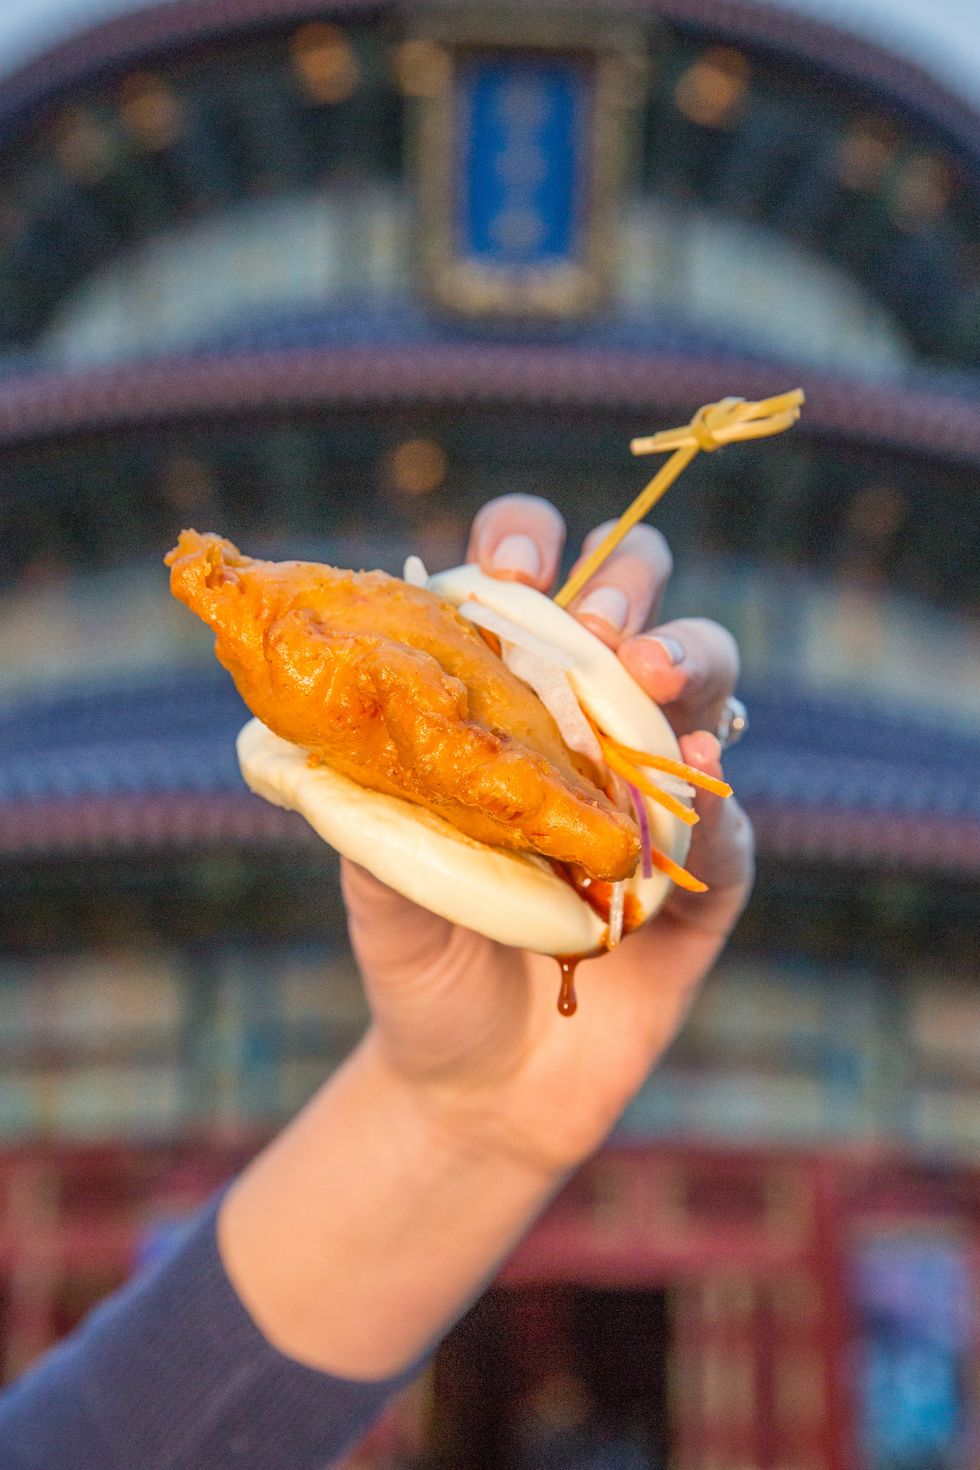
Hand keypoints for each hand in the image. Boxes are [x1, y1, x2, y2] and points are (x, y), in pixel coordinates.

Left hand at [342, 495, 752, 1176]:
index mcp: (510, 703)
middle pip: (637, 604)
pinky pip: (735, 827)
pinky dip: (720, 801)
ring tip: (649, 677)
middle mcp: (593, 727)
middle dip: (626, 589)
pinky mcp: (708, 881)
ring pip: (712, 686)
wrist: (480, 1090)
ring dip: (691, 661)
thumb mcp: (379, 886)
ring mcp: (660, 796)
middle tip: (593, 628)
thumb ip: (374, 811)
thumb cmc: (423, 966)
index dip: (526, 546)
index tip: (507, 570)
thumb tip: (342, 729)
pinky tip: (700, 776)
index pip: (525, 587)